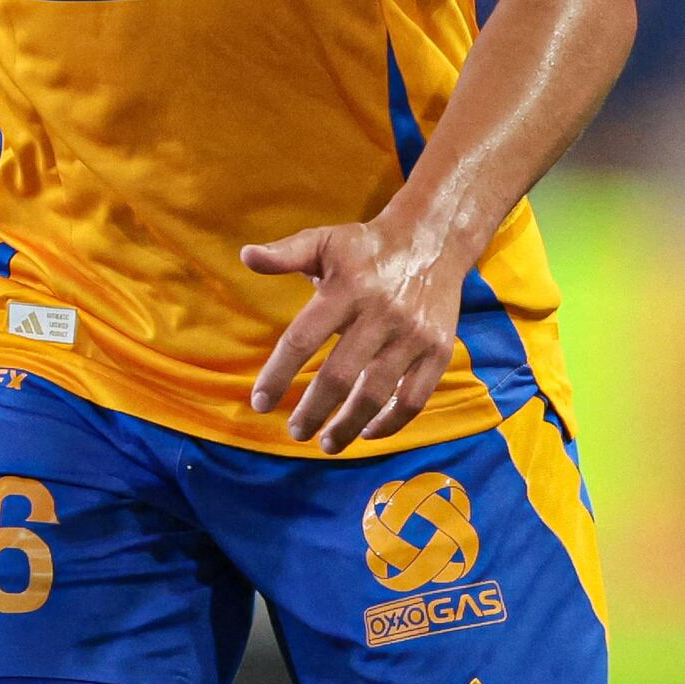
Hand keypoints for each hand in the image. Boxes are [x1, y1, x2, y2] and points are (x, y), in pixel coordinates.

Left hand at [242, 215, 457, 452]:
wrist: (434, 240)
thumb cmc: (368, 247)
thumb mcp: (326, 240)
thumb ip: (286, 253)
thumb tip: (246, 256)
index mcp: (346, 289)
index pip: (302, 338)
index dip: (278, 374)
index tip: (260, 403)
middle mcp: (380, 314)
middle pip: (339, 375)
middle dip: (312, 411)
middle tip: (296, 431)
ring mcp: (412, 335)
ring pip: (376, 394)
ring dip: (348, 426)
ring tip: (328, 443)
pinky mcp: (438, 350)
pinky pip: (413, 398)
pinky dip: (390, 422)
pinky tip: (368, 432)